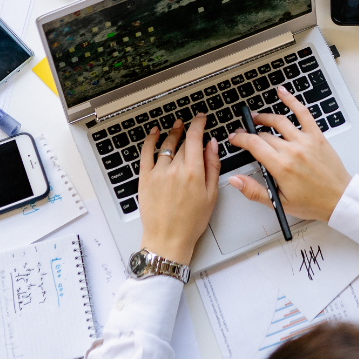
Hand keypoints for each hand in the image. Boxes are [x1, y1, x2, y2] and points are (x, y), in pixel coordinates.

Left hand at [138, 115, 219, 265]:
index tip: (201, 118)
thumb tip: (212, 145)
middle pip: (183, 143)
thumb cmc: (191, 222)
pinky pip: (146, 153)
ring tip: (176, 127)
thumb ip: (213, 167)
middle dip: (189, 133)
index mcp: (193, 172)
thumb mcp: (211, 195)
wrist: (167, 239)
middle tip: (192, 128)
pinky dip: (150, 140)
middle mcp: (175, 169)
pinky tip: (154, 133)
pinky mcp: (145, 178)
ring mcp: (158, 172)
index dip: (199, 124)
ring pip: (166, 145)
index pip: (195, 138)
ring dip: (173, 134)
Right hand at [227, 86, 350, 221]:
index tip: (234, 138)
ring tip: (256, 117)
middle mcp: (292, 150)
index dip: (240, 139)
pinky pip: (303, 113)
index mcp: (281, 167)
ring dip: (264, 117)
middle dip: (250, 133)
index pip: (254, 144)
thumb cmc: (312, 202)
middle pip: (264, 134)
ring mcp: (305, 140)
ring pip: (279, 121)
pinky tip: (282, 92)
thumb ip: (254, 190)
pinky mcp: (316, 136)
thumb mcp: (279, 202)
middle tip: (243, 133)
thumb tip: (235, 180)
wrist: (339, 199)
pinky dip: (292, 100)